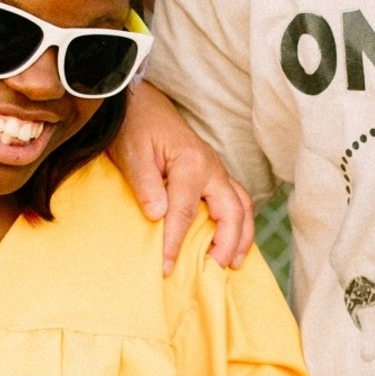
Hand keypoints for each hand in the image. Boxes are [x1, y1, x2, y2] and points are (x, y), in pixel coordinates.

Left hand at [110, 84, 253, 272]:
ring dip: (241, 236)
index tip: (167, 267)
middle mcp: (212, 167)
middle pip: (232, 211)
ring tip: (232, 263)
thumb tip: (158, 216)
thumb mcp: (132, 155)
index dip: (176, 242)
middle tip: (215, 271)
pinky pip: (237, 200)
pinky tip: (232, 241)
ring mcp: (216, 170)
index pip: (185, 212)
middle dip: (227, 244)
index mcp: (191, 163)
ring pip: (242, 206)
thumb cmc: (134, 128)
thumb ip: (145, 185)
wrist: (140, 104)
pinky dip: (240, 223)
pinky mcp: (214, 174)